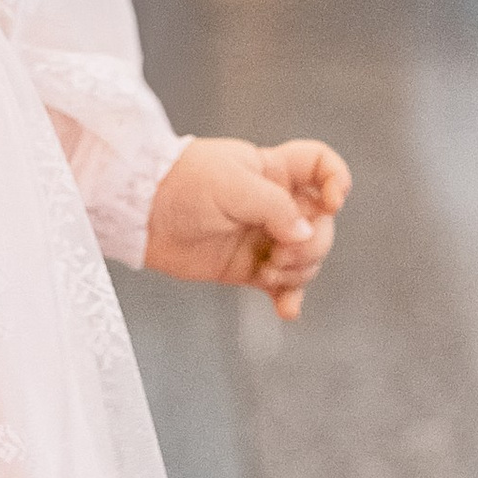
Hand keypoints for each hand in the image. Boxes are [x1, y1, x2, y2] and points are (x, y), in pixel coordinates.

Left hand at [144, 136, 349, 322]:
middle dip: (312, 244)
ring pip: (306, 258)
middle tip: (281, 252)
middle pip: (321, 225)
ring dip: (298, 271)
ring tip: (269, 272)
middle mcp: (275, 204)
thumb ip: (275, 208)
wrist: (140, 212)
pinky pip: (281, 286)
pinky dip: (288, 298)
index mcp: (275, 170)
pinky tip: (286, 310)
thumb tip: (306, 234)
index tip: (332, 202)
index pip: (321, 166)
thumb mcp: (233, 184)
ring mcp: (263, 237)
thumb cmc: (183, 182)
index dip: (337, 180)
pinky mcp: (248, 268)